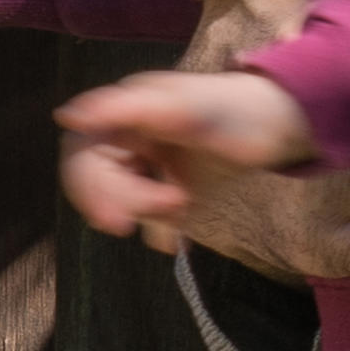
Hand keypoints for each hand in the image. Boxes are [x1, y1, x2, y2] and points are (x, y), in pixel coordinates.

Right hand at [56, 70, 319, 249]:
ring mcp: (148, 165)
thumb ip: (126, 109)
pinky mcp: (170, 188)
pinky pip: (150, 218)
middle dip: (129, 201)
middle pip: (99, 184)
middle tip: (175, 203)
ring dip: (147, 213)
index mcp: (121, 115)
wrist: (283, 123)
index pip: (81, 158)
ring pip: (122, 204)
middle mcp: (128, 140)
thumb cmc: (234, 107)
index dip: (90, 190)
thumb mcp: (181, 107)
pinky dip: (161, 231)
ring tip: (186, 202)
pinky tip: (176, 244)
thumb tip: (67, 116)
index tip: (116, 221)